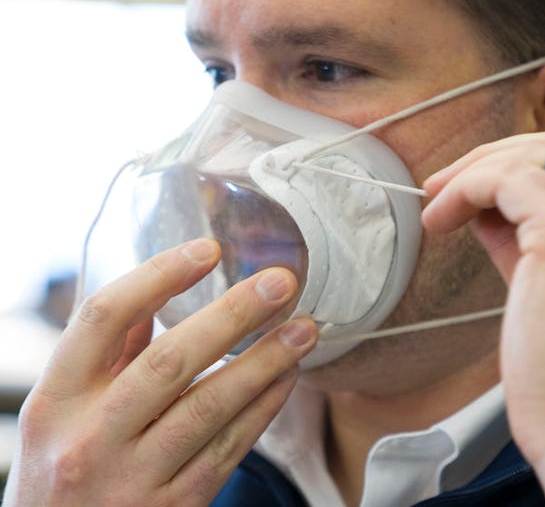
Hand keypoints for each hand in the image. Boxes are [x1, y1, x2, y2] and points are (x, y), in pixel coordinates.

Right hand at [2, 238, 317, 506]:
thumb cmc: (62, 471)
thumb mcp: (62, 413)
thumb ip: (106, 357)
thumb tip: (154, 298)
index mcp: (56, 400)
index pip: (104, 317)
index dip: (160, 275)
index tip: (209, 250)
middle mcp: (90, 438)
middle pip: (170, 360)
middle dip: (233, 315)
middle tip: (280, 283)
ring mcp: (133, 477)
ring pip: (210, 406)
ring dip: (265, 361)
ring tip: (304, 329)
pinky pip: (229, 449)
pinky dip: (263, 408)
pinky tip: (288, 377)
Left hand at [423, 128, 544, 505]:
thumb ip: (534, 238)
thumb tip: (486, 205)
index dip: (525, 166)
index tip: (478, 191)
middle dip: (495, 159)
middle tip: (446, 188)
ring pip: (530, 155)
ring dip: (473, 172)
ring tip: (436, 207)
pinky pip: (505, 179)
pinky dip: (466, 188)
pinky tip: (440, 218)